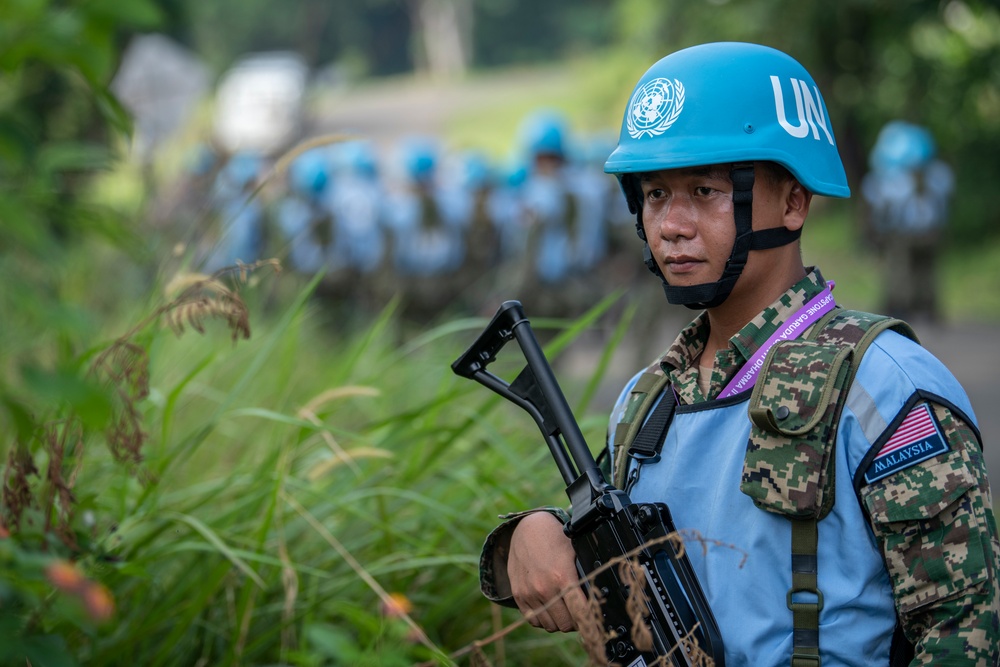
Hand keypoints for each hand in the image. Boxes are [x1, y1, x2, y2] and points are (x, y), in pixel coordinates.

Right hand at [507, 511, 588, 632]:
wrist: (527, 528)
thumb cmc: (555, 538)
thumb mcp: (575, 553)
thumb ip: (584, 576)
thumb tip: (597, 597)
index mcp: (562, 577)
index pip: (580, 613)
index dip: (589, 619)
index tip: (593, 619)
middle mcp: (544, 588)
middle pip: (565, 624)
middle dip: (575, 621)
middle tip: (578, 613)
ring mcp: (529, 593)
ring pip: (550, 625)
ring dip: (558, 621)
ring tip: (564, 609)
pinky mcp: (518, 595)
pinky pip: (533, 620)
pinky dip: (543, 618)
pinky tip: (549, 607)